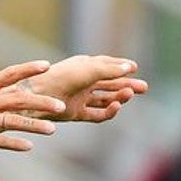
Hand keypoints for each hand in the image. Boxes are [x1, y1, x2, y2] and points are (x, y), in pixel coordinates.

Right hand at [0, 60, 65, 156]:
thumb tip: (8, 97)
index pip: (8, 74)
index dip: (28, 69)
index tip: (47, 65)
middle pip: (17, 98)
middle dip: (41, 102)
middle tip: (61, 105)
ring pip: (12, 121)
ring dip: (34, 125)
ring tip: (52, 129)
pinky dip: (14, 144)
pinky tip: (28, 147)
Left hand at [16, 55, 147, 121]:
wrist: (36, 96)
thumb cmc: (61, 77)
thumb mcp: (89, 70)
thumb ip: (110, 69)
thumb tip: (131, 66)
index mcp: (81, 67)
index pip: (105, 65)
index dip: (120, 67)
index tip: (134, 67)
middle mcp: (81, 82)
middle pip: (108, 84)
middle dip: (126, 85)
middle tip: (144, 88)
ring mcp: (78, 98)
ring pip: (105, 99)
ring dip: (119, 97)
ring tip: (130, 93)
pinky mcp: (75, 113)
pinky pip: (97, 114)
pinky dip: (109, 112)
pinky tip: (117, 106)